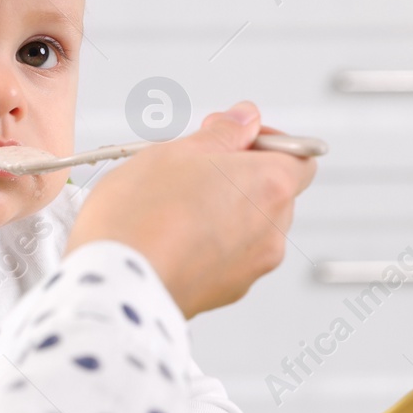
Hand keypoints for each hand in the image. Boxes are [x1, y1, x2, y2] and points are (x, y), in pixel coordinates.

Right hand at [64, 102, 316, 318]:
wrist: (113, 285)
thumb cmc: (139, 219)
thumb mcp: (176, 152)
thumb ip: (221, 134)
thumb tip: (245, 119)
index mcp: (270, 187)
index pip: (299, 155)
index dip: (265, 142)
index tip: (232, 139)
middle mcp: (271, 231)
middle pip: (274, 193)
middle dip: (241, 177)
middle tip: (193, 169)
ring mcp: (250, 268)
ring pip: (249, 227)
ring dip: (223, 212)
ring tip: (173, 207)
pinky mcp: (226, 293)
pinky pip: (227, 258)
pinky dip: (208, 244)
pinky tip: (169, 237)